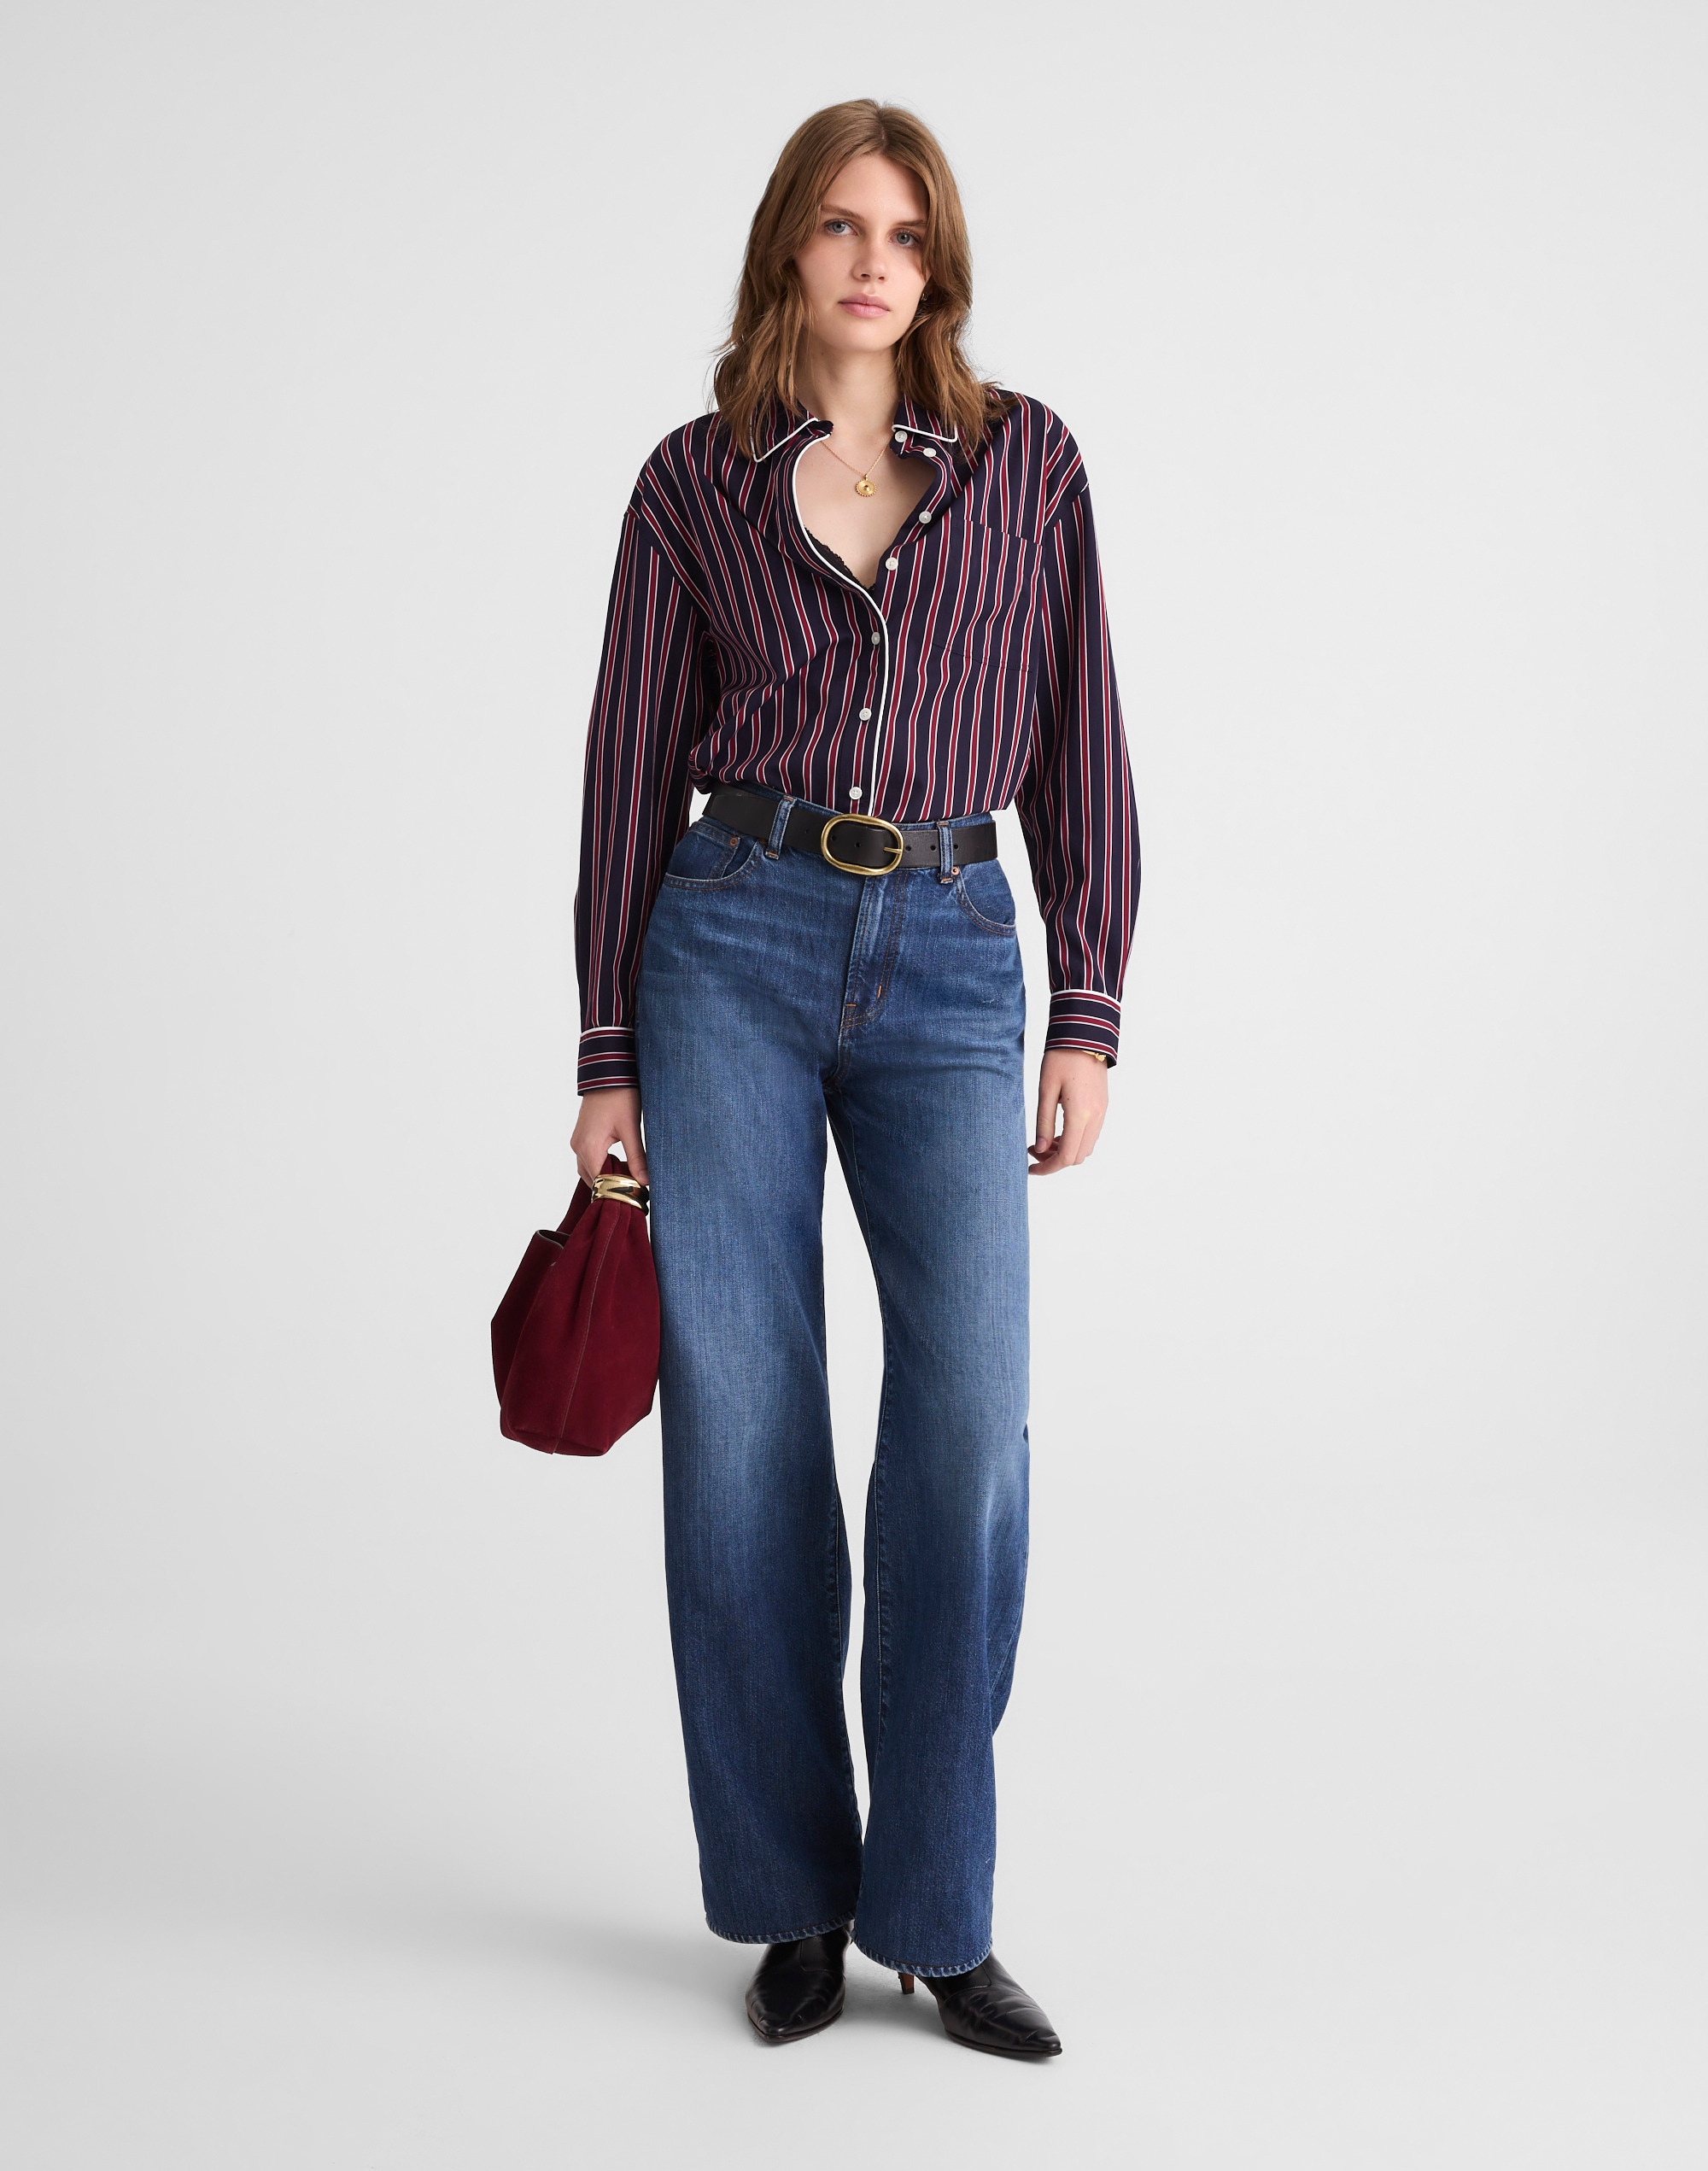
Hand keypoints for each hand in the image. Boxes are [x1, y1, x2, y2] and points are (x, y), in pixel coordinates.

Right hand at [572, 1086, 648, 1189]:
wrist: (608, 1072)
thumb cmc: (619, 1095)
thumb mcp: (631, 1128)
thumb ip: (637, 1157)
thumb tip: (644, 1181)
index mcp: (588, 1147)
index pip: (599, 1183)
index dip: (616, 1191)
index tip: (635, 1195)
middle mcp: (578, 1146)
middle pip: (592, 1180)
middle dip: (611, 1187)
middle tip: (635, 1190)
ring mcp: (578, 1141)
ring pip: (589, 1170)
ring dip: (606, 1177)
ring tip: (629, 1179)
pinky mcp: (582, 1135)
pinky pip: (588, 1159)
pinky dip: (602, 1166)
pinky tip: (620, 1165)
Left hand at [1028, 1049, 1108, 1174]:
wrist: (1084, 1035)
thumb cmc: (1061, 1058)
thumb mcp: (1045, 1091)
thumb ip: (1044, 1123)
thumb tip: (1041, 1150)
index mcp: (1080, 1115)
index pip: (1066, 1157)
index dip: (1047, 1168)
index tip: (1030, 1168)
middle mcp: (1096, 1117)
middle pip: (1078, 1157)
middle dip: (1055, 1160)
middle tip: (1034, 1149)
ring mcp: (1102, 1112)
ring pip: (1086, 1148)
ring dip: (1066, 1150)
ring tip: (1045, 1139)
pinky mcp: (1103, 1105)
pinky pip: (1091, 1134)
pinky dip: (1075, 1139)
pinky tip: (1059, 1130)